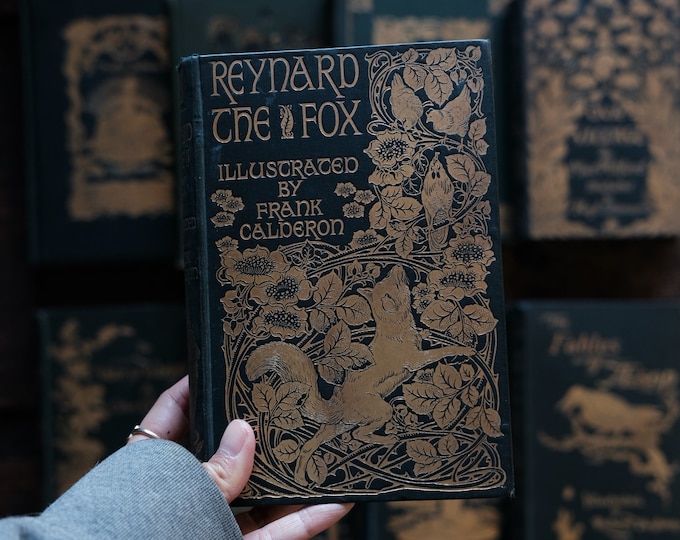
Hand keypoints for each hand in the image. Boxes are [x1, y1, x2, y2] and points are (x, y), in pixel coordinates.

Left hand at [128, 376, 352, 538]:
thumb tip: (243, 433)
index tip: (224, 367)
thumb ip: (213, 469)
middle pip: (224, 452)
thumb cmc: (137, 533)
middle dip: (255, 433)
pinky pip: (275, 534)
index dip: (195, 388)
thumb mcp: (175, 494)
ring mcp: (212, 522)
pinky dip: (304, 521)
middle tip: (284, 406)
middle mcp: (183, 494)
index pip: (172, 415)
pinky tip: (333, 505)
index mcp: (153, 469)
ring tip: (321, 452)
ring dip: (292, 479)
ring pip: (258, 495)